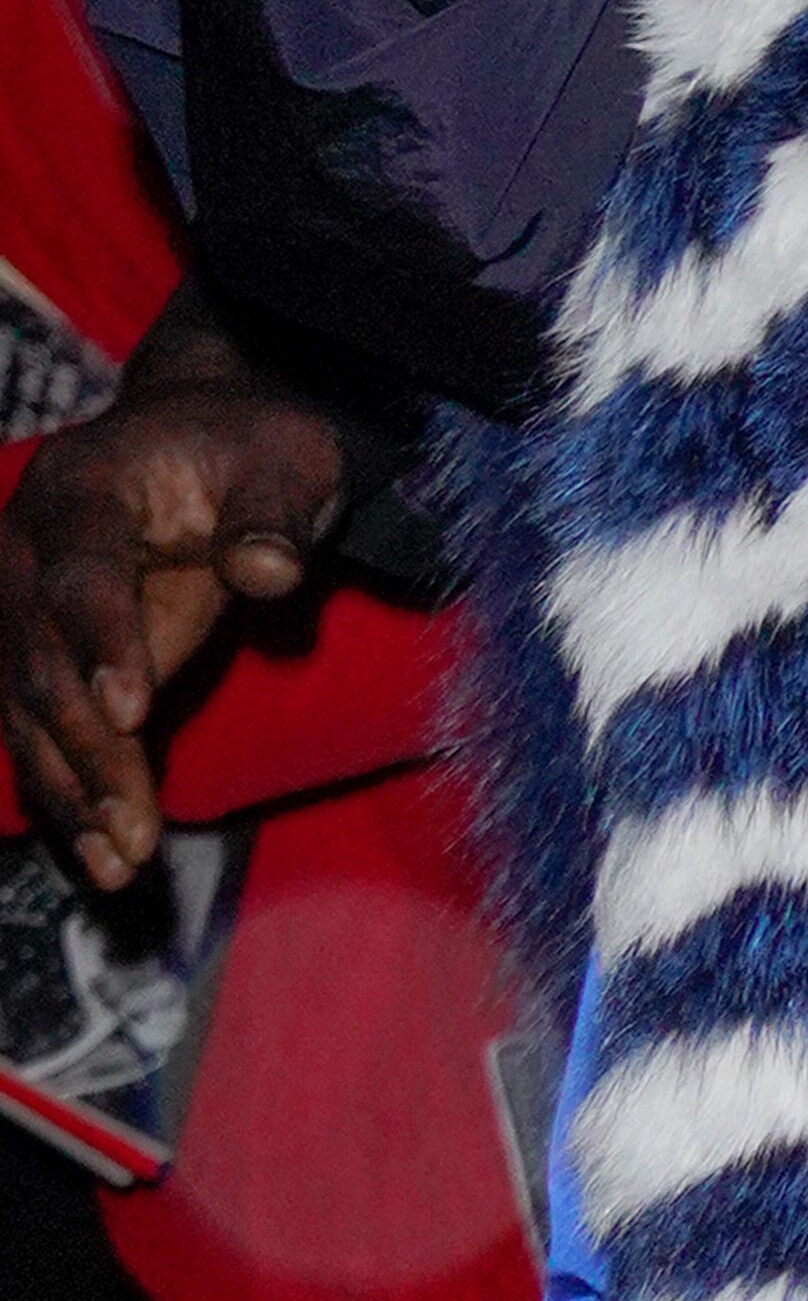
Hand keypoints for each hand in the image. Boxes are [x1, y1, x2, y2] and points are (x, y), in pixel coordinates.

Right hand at [1, 307, 362, 893]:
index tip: (134, 713)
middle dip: (92, 752)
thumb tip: (269, 572)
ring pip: (30, 714)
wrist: (206, 433)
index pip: (83, 578)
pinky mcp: (38, 655)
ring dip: (73, 793)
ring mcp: (20, 607)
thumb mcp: (287, 460)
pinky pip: (41, 732)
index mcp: (80, 492)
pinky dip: (71, 792)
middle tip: (136, 832)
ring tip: (119, 867)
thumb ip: (274, 517)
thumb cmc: (253, 447)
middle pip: (46, 664)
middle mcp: (26, 553)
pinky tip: (102, 854)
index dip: (104, 644)